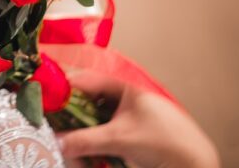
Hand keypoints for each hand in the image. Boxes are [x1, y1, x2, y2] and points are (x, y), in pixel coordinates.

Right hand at [58, 70, 219, 167]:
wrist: (194, 165)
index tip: (43, 97)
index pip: (84, 79)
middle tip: (51, 122)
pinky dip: (91, 138)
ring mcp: (127, 116)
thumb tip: (57, 142)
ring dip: (78, 128)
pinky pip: (102, 130)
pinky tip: (82, 149)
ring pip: (92, 117)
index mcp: (124, 86)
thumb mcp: (119, 139)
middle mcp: (124, 97)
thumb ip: (85, 140)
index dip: (62, 87)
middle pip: (86, 99)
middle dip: (68, 112)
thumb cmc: (166, 142)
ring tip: (65, 137)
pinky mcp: (129, 132)